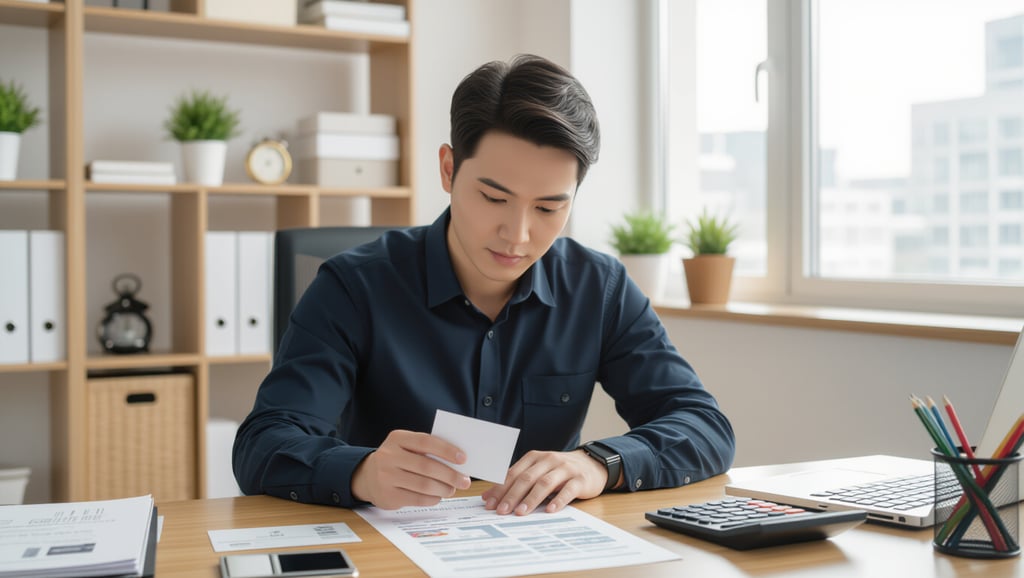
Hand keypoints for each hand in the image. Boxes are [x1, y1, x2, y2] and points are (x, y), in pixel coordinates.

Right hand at [351, 430, 471, 508]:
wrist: (367, 476)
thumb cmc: (397, 459)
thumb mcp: (406, 446)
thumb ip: (427, 449)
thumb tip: (458, 461)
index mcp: (397, 438)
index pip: (426, 442)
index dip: (446, 450)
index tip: (463, 459)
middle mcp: (389, 456)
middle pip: (427, 466)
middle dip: (450, 475)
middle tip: (465, 481)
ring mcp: (386, 477)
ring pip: (423, 485)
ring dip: (444, 488)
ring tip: (452, 489)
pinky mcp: (388, 496)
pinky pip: (417, 499)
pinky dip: (433, 498)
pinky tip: (438, 496)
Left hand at [481, 449, 606, 515]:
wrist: (592, 464)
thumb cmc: (560, 471)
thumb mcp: (539, 471)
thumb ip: (517, 481)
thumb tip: (489, 497)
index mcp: (535, 458)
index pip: (514, 473)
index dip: (501, 488)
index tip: (489, 504)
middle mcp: (549, 460)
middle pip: (527, 478)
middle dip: (512, 495)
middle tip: (501, 511)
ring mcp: (565, 469)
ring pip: (545, 483)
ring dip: (531, 499)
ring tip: (521, 512)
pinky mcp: (580, 479)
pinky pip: (568, 490)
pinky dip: (558, 500)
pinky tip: (550, 510)